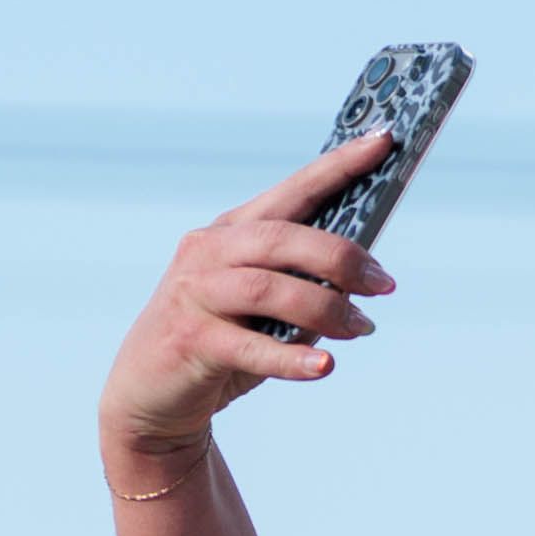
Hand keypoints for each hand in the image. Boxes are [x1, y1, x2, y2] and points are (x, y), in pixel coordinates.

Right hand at [98, 131, 400, 463]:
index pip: (293, 190)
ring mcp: (195, 292)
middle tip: (384, 284)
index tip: (384, 140)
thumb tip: (364, 279)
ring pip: (268, 288)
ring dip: (326, 308)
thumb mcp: (262, 307)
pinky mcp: (189, 340)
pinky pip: (251, 347)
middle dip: (342, 258)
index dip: (338, 165)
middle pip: (283, 238)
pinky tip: (323, 367)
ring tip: (361, 328)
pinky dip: (292, 358)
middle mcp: (209, 251)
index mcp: (233, 231)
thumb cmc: (219, 344)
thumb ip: (303, 286)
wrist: (150, 395)